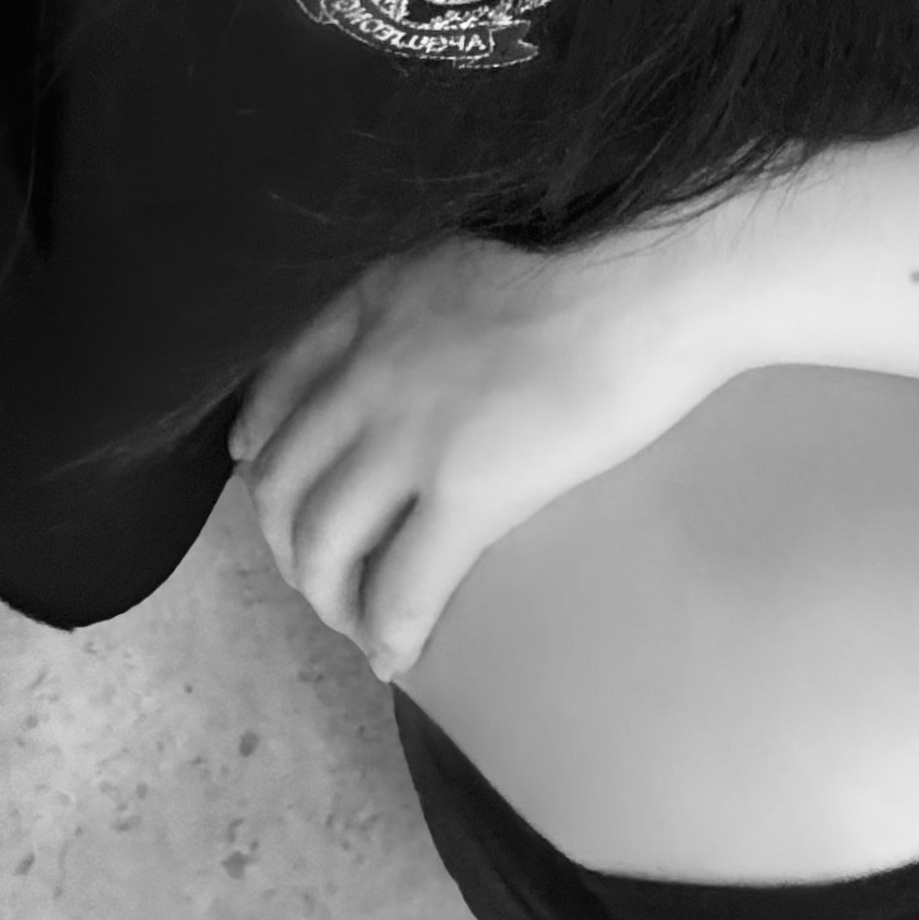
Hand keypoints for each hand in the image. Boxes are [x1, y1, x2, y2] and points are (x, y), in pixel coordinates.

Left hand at [229, 220, 732, 682]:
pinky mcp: (465, 492)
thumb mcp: (472, 262)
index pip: (278, 389)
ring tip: (354, 622)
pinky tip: (396, 657)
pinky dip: (385, 633)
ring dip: (326, 596)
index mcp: (377, 301)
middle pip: (282, 479)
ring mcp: (410, 432)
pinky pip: (397, 588)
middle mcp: (370, 366)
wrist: (654, 286)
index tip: (264, 482)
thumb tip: (431, 358)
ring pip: (322, 542)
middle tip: (319, 573)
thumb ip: (426, 307)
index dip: (263, 451)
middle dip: (286, 542)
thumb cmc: (598, 263)